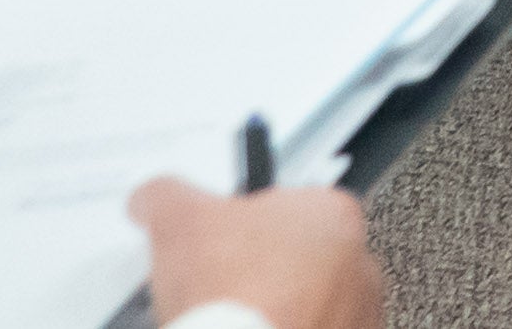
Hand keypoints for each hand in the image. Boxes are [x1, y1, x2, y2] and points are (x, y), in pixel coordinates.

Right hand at [129, 180, 383, 328]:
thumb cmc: (234, 292)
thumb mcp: (180, 221)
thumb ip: (167, 195)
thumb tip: (153, 197)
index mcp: (332, 213)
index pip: (288, 207)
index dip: (244, 226)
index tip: (218, 244)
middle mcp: (358, 262)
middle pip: (299, 257)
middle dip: (258, 270)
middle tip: (219, 286)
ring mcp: (357, 311)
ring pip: (308, 302)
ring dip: (275, 307)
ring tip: (230, 320)